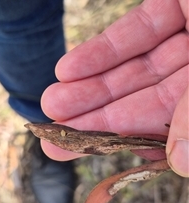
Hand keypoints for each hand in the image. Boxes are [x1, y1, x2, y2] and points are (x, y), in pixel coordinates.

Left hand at [41, 0, 188, 176]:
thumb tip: (182, 163)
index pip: (164, 125)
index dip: (122, 137)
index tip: (83, 148)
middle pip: (140, 101)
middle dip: (94, 118)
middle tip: (54, 137)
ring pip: (130, 70)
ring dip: (87, 88)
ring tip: (51, 104)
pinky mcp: (177, 2)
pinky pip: (133, 34)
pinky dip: (100, 53)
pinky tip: (66, 71)